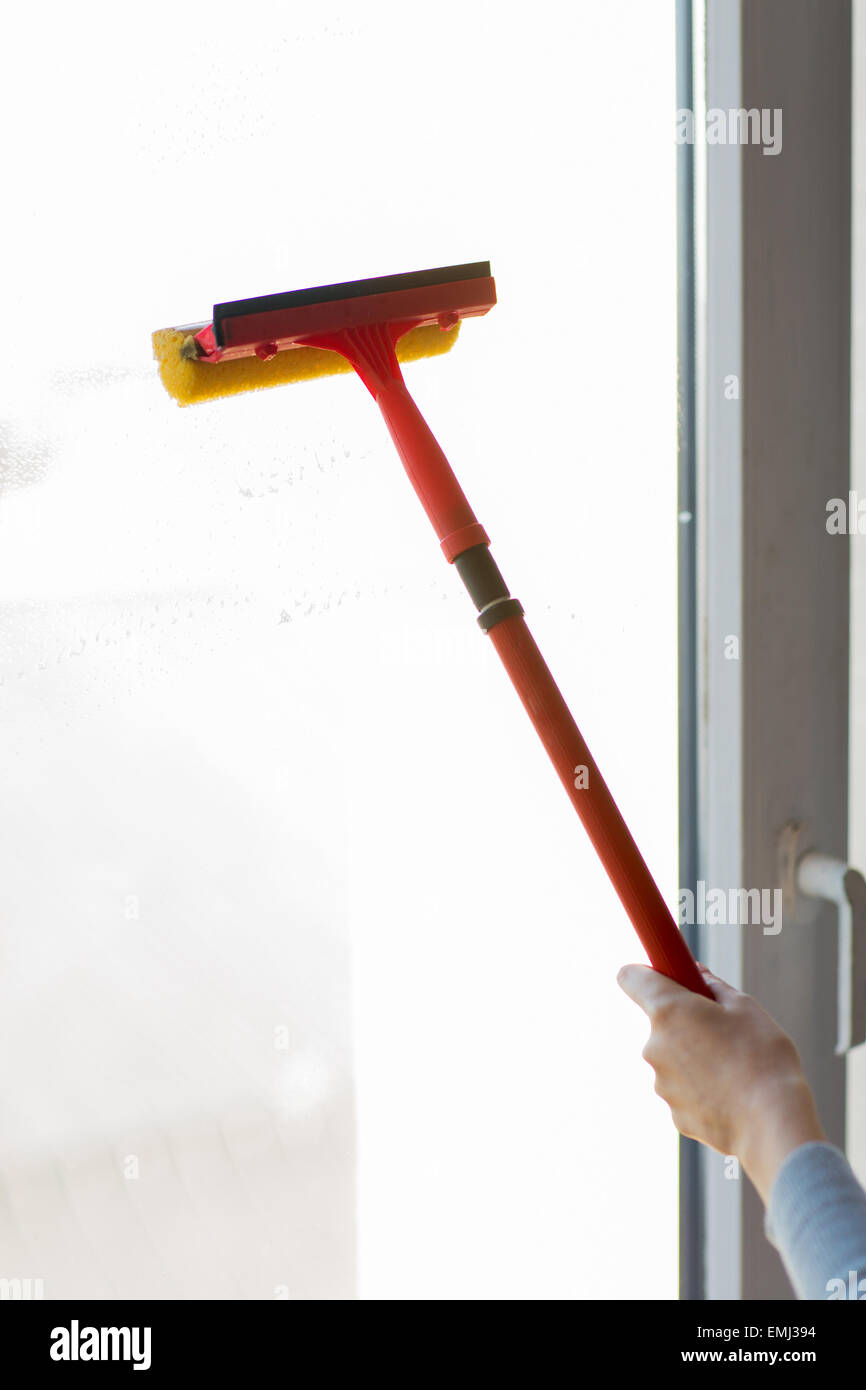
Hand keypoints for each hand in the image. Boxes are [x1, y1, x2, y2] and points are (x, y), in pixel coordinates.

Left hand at [617, 961, 825, 1203]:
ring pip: (674, 1058)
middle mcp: (654, 1046)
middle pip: (660, 1022)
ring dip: (694, 1056)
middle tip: (723, 1029)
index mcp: (668, 1011)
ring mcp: (661, 1084)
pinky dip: (702, 1088)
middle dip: (686, 1021)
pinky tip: (732, 1094)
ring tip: (735, 1067)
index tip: (668, 978)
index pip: (632, 977)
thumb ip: (712, 986)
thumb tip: (696, 973)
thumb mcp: (745, 1007)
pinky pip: (685, 1090)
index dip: (647, 973)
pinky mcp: (674, 1115)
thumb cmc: (763, 1058)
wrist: (773, 1124)